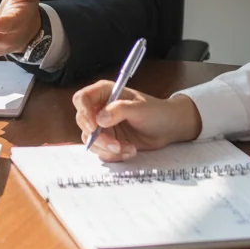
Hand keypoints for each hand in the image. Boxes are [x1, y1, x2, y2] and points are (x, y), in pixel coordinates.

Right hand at [72, 81, 202, 162]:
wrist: (168, 127)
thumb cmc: (156, 111)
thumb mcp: (140, 108)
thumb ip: (119, 110)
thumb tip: (100, 118)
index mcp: (105, 93)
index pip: (82, 99)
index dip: (83, 112)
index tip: (94, 127)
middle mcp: (100, 108)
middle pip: (83, 122)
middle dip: (99, 138)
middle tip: (116, 144)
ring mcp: (103, 126)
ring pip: (91, 140)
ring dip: (108, 149)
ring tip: (128, 148)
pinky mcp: (108, 140)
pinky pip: (101, 151)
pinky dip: (114, 155)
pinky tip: (130, 150)